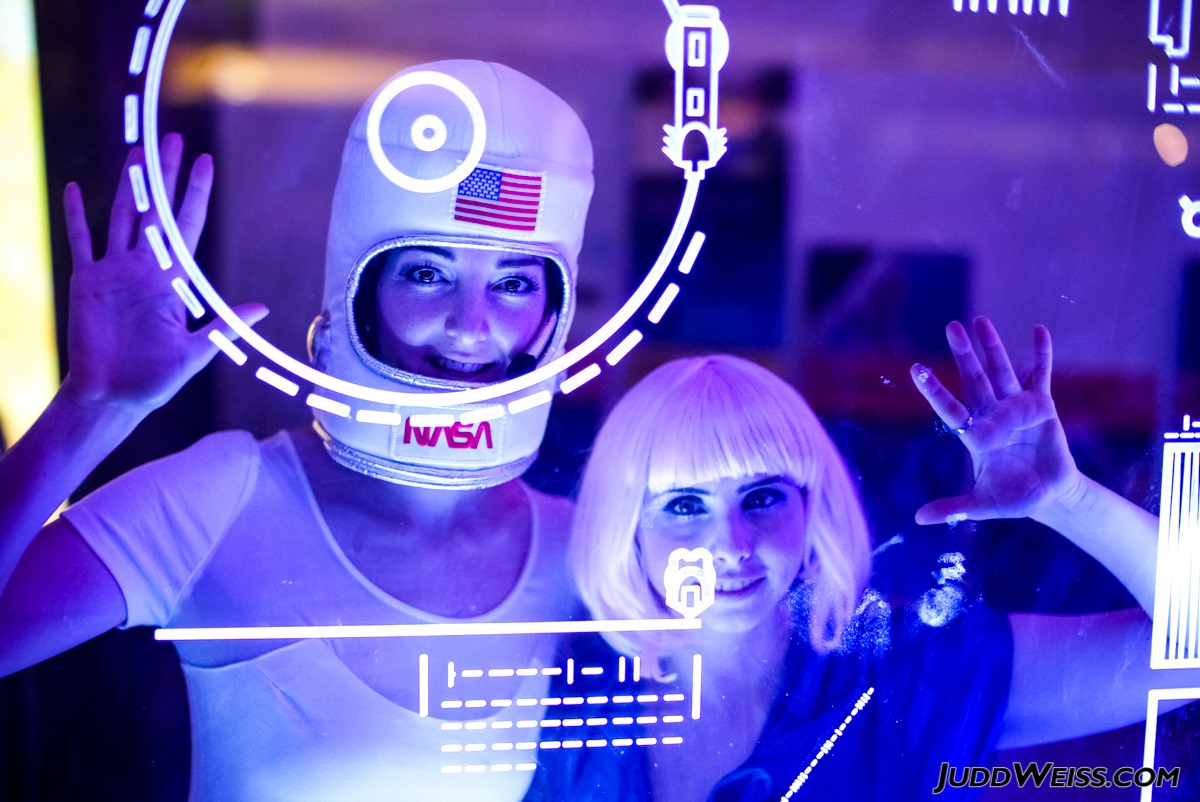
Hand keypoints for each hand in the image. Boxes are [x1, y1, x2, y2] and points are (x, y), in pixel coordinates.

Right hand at [60, 133, 266, 414]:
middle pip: (154, 211)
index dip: (195, 194)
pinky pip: (80, 242)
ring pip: (121, 216)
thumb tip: (262, 309)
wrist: (112, 396)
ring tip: (135, 151)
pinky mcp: (86, 282)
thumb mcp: (196, 352)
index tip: (205, 163)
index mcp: (173, 280)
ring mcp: (114, 272)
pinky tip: (77, 189)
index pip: (186, 226)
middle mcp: (145, 268)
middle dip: (162, 176)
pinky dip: (76, 216)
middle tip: (171, 139)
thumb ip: (224, 328)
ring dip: (127, 184)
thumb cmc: (155, 380)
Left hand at [909, 317, 1083, 524]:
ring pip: (1002, 371)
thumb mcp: (981, 505)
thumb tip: (917, 519)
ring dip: (993, 347)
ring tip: (980, 321)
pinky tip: (1039, 330)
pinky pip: (1041, 375)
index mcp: (975, 435)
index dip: (934, 390)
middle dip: (963, 354)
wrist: (1049, 497)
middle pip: (974, 379)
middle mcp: (992, 416)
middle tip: (951, 327)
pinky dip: (1041, 354)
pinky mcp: (1042, 407)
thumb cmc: (1013, 498)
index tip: (916, 370)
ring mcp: (1016, 408)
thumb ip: (952, 508)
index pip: (950, 408)